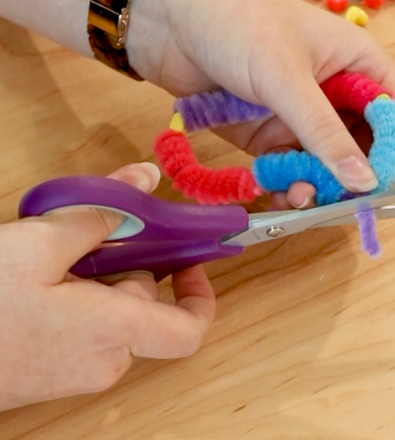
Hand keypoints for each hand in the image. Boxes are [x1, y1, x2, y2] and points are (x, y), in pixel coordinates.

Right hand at [0, 163, 214, 411]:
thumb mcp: (39, 244)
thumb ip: (102, 212)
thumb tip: (146, 178)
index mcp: (113, 332)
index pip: (189, 331)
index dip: (200, 294)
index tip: (188, 258)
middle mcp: (104, 360)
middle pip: (145, 304)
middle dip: (130, 262)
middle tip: (96, 230)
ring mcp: (77, 370)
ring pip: (115, 311)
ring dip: (100, 274)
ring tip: (57, 250)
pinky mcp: (54, 371)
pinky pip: (89, 327)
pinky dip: (82, 294)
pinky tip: (44, 274)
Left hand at [127, 0, 394, 207]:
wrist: (167, 18)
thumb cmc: (236, 23)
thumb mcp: (285, 75)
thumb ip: (323, 130)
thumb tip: (366, 181)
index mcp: (359, 63)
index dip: (394, 156)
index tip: (376, 188)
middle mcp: (336, 92)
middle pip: (363, 149)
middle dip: (350, 179)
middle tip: (331, 202)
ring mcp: (301, 116)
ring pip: (325, 166)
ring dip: (316, 187)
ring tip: (296, 198)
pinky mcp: (269, 135)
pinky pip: (290, 169)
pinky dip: (287, 186)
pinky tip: (276, 195)